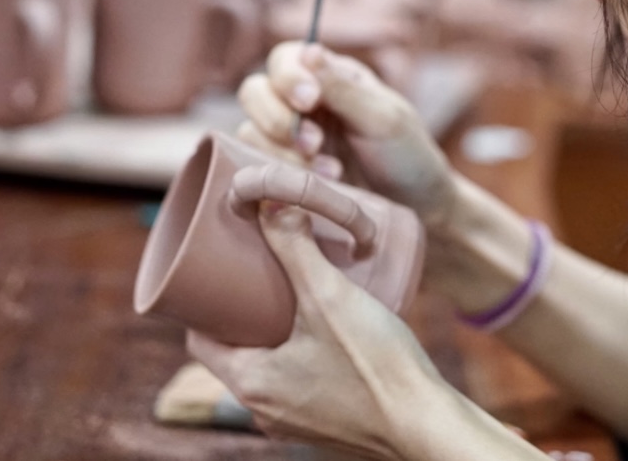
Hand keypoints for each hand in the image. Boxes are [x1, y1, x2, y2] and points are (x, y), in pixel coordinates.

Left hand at [193, 201, 457, 459]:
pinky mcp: (328, 425)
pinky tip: (332, 331)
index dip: (204, 304)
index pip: (200, 341)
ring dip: (277, 333)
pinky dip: (304, 354)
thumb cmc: (376, 367)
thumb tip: (268, 202)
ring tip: (299, 294)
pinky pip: (301, 383)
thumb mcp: (329, 296)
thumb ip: (296, 247)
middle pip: (236, 352)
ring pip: (271, 368)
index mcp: (250, 384)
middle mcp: (264, 411)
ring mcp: (297, 423)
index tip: (218, 271)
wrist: (427, 425)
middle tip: (262, 272)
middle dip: (245, 312)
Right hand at [235, 42, 455, 227]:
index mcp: (329, 76)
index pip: (286, 59)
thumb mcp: (383, 118)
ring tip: (330, 172)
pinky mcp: (283, 173)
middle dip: (278, 119)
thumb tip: (309, 51)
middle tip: (315, 144)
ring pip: (250, 131)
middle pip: (255, 92)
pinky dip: (281, 175)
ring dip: (283, 153)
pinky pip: (255, 166)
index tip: (310, 101)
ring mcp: (289, 139)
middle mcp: (302, 103)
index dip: (288, 76)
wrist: (416, 211)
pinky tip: (319, 184)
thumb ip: (342, 89)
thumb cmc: (407, 157)